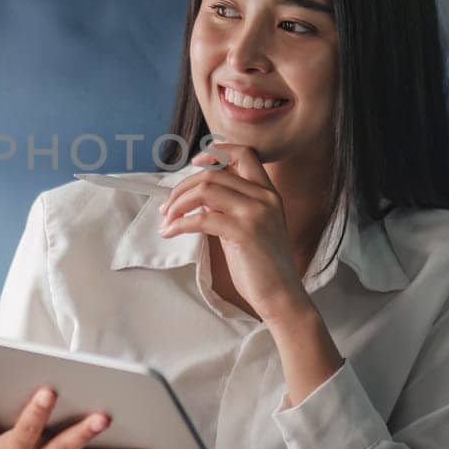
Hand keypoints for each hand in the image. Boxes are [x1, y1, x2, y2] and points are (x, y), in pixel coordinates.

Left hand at [157, 142, 315, 327]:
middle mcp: (265, 197)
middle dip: (183, 186)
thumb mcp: (249, 227)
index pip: (244, 154)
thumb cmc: (262, 266)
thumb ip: (230, 206)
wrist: (281, 295)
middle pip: (214, 172)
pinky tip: (170, 232)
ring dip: (178, 203)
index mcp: (269, 193)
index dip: (217, 152)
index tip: (195, 162)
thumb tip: (200, 194)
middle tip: (167, 205)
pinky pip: (201, 217)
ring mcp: (256, 213)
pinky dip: (179, 223)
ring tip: (166, 218)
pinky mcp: (243, 231)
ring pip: (205, 189)